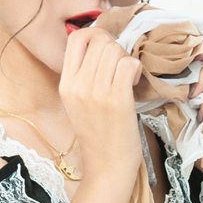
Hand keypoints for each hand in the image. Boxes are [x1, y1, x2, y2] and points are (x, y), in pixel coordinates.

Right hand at [59, 22, 143, 180]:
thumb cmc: (99, 136)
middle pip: (100, 41)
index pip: (76, 38)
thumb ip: (83, 76)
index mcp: (66, 84)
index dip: (96, 35)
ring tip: (126, 78)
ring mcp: (97, 92)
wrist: (107, 167)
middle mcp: (78, 85)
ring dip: (126, 59)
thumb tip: (102, 46)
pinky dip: (135, 69)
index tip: (107, 49)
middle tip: (120, 69)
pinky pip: (128, 63)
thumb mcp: (78, 103)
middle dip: (115, 49)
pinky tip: (133, 84)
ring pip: (115, 50)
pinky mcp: (117, 99)